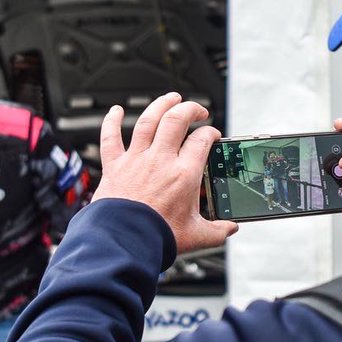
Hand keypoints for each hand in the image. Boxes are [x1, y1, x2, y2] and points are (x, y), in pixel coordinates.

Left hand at [92, 92, 237, 254]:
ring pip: (149, 120)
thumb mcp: (196, 236)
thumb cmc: (157, 238)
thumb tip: (231, 229)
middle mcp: (160, 160)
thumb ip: (217, 231)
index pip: (202, 140)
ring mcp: (136, 160)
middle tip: (197, 111)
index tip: (212, 135)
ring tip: (171, 98)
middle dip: (190, 109)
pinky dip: (112, 121)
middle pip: (177, 120)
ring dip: (161, 105)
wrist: (124, 243)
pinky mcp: (115, 166)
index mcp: (184, 174)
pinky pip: (110, 137)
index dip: (211, 133)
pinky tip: (116, 111)